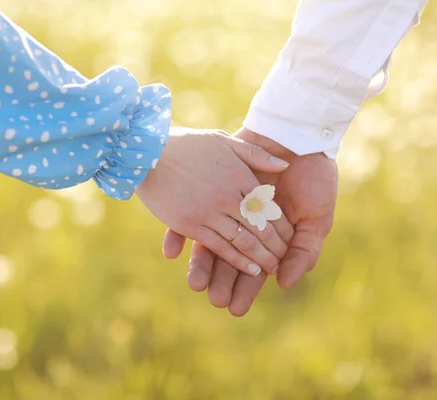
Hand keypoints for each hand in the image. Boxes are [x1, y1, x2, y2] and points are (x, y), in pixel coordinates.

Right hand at [136, 127, 292, 275]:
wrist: (146, 153)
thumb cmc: (186, 145)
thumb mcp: (223, 140)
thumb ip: (255, 154)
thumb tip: (284, 165)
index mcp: (238, 174)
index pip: (268, 205)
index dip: (281, 224)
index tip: (290, 236)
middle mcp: (228, 196)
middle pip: (260, 227)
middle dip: (276, 246)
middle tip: (285, 257)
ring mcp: (209, 212)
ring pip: (244, 241)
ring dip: (262, 257)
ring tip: (273, 268)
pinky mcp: (191, 225)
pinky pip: (220, 247)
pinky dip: (238, 260)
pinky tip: (250, 269)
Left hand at [163, 128, 337, 315]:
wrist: (296, 135)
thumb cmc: (313, 177)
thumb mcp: (316, 217)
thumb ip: (302, 251)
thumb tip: (283, 284)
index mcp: (267, 235)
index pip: (253, 267)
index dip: (246, 288)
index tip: (236, 308)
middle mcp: (242, 225)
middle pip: (228, 258)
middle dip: (221, 280)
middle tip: (214, 299)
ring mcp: (225, 208)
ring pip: (208, 240)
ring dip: (201, 263)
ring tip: (194, 283)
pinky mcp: (210, 189)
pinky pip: (189, 212)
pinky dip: (179, 232)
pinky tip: (171, 251)